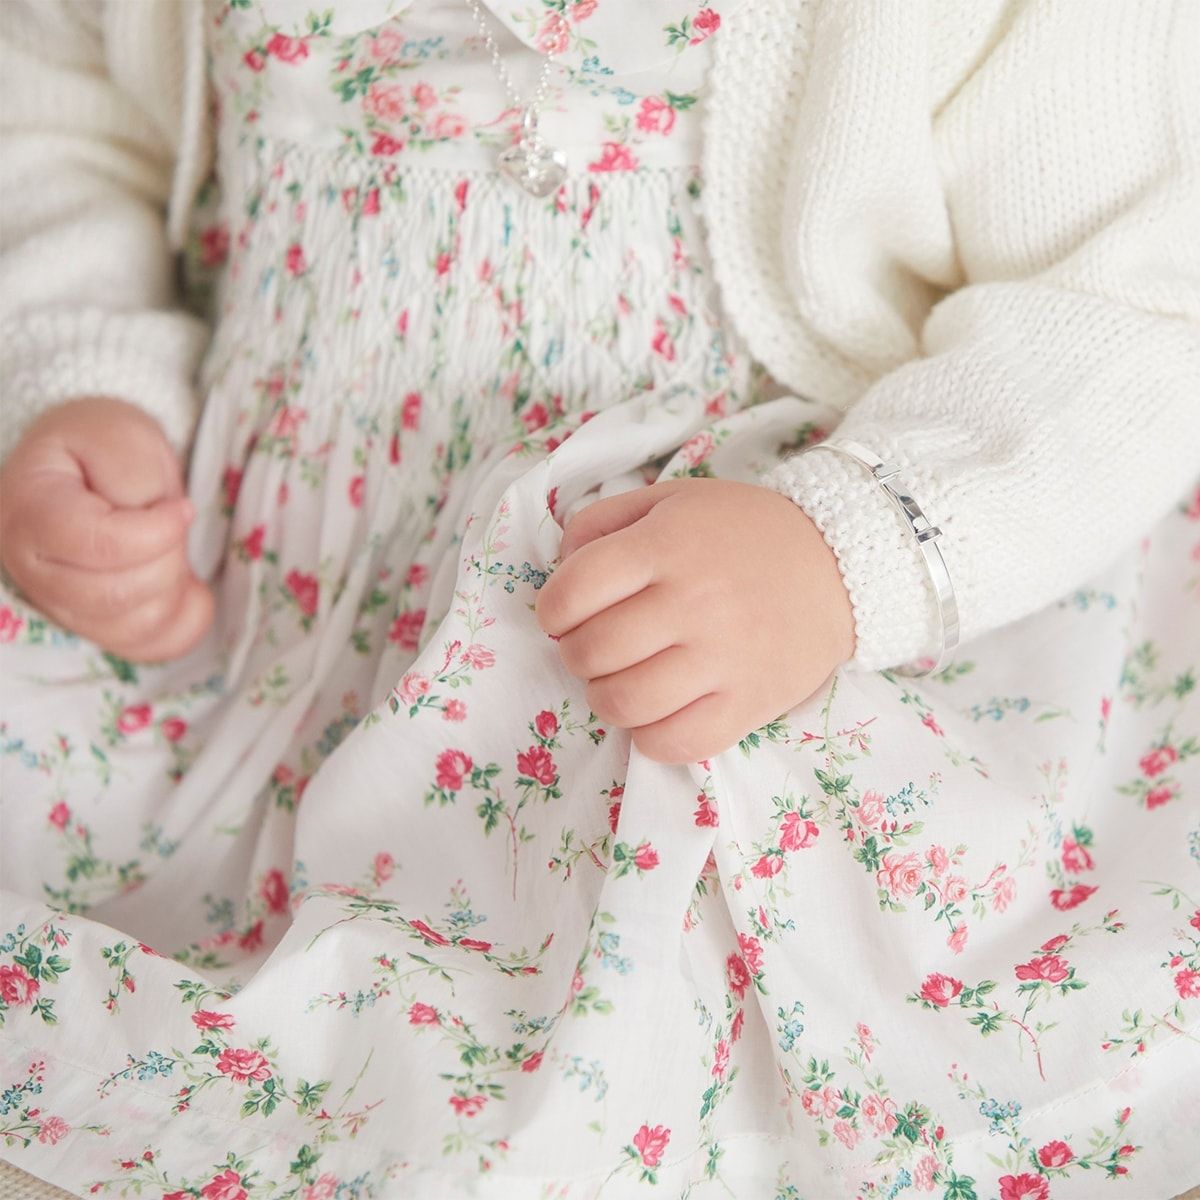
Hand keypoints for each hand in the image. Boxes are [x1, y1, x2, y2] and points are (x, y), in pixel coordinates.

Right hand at [0, 397, 213, 661]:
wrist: (88, 466)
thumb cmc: (100, 447)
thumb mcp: (120, 436)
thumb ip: (134, 475)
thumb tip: (164, 523)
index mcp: (30, 512)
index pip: (100, 546)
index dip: (158, 532)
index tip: (181, 508)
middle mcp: (31, 569)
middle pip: (115, 594)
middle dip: (167, 559)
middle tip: (174, 527)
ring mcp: (58, 606)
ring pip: (133, 626)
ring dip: (174, 587)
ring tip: (173, 549)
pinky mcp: (93, 628)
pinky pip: (150, 646)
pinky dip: (184, 619)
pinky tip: (187, 586)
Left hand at [535, 477, 854, 764]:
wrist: (838, 566)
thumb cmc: (742, 532)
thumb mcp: (671, 501)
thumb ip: (604, 521)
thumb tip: (559, 566)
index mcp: (667, 545)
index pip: (574, 590)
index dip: (551, 610)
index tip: (562, 615)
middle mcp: (693, 602)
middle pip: (592, 651)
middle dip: (576, 654)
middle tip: (594, 647)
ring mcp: (722, 658)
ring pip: (624, 702)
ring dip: (605, 697)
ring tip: (622, 680)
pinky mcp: (748, 703)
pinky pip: (675, 742)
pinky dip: (649, 736)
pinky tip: (656, 713)